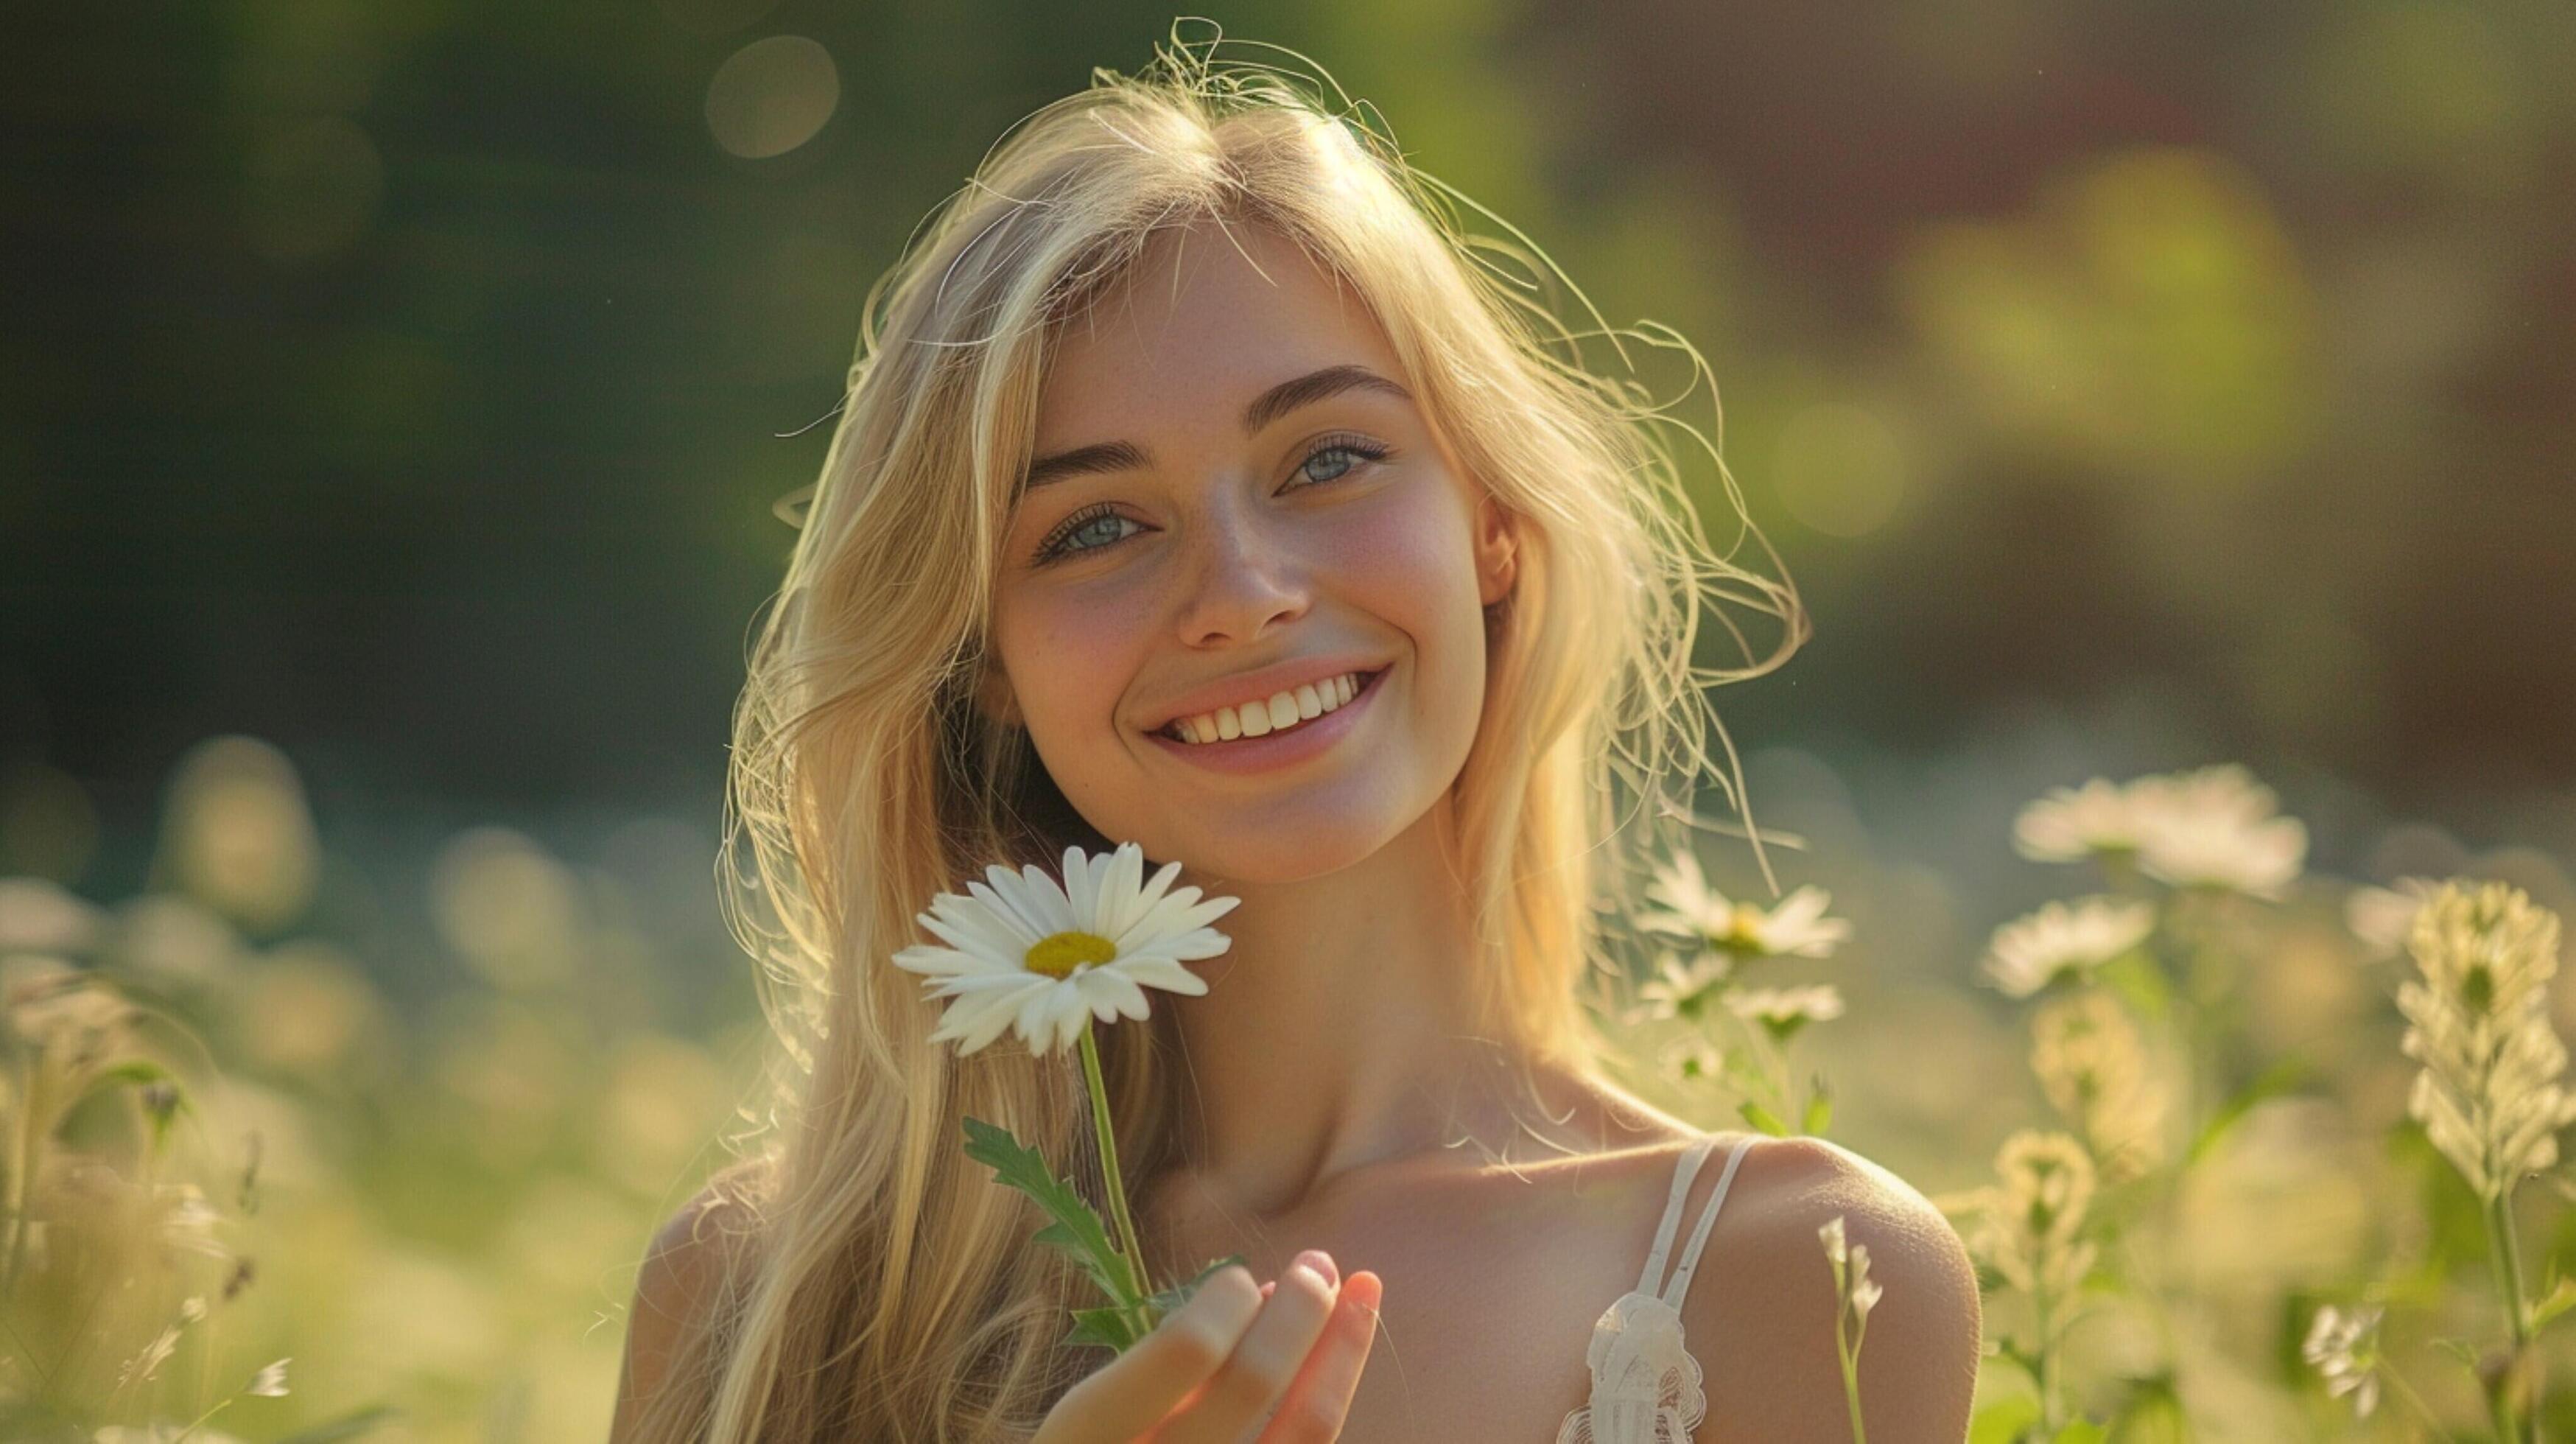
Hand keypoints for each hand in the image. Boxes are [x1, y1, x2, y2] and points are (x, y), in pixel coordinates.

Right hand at [1032, 1249, 1383, 1442]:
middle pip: (1255, 1378)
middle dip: (1299, 1309)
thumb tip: (1257, 1293)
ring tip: (1357, 1292)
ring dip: (1340, 1349)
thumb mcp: (1094, 1414)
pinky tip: (1333, 1363)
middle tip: (1319, 1264)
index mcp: (1092, 1432)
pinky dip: (1328, 1397)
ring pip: (1307, 1426)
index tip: (1240, 1278)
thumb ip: (1161, 1365)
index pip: (1187, 1349)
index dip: (1228, 1300)